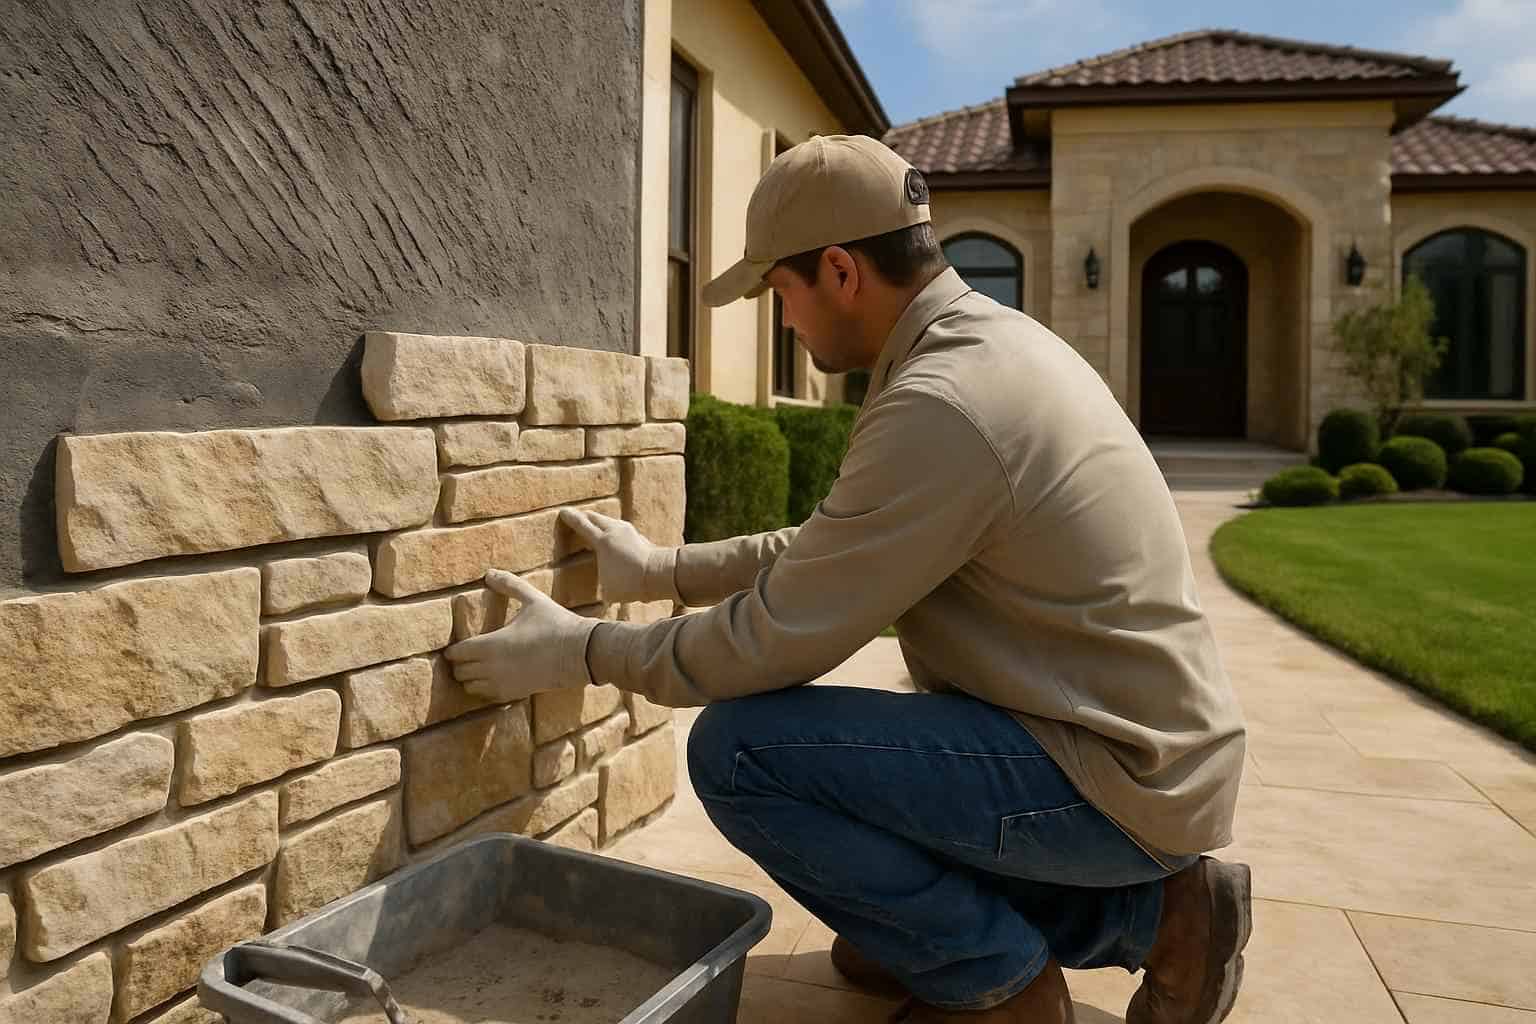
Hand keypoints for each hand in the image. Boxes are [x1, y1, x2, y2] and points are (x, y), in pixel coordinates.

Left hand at [445, 570, 599, 701]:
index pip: (457, 653)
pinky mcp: (516, 694)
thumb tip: (489, 573)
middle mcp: (492, 668)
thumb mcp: (533, 599)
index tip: (457, 643)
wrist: (581, 653)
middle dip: (459, 664)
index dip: (453, 649)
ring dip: (470, 678)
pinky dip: (485, 689)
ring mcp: (504, 684)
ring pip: (471, 688)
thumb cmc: (556, 624)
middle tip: (466, 654)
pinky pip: (488, 697)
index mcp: (492, 644)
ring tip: (478, 666)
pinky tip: (495, 677)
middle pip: (459, 672)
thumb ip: (509, 585)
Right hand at [559, 507, 671, 602]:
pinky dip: (611, 531)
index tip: (562, 512)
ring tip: (593, 529)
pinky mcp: (639, 537)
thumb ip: (599, 584)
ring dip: (599, 523)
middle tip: (575, 519)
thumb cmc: (631, 582)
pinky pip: (619, 529)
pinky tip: (612, 539)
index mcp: (602, 541)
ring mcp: (628, 531)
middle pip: (595, 517)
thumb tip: (599, 590)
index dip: (570, 518)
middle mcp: (614, 530)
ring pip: (608, 521)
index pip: (582, 525)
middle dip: (583, 517)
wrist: (661, 575)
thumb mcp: (607, 589)